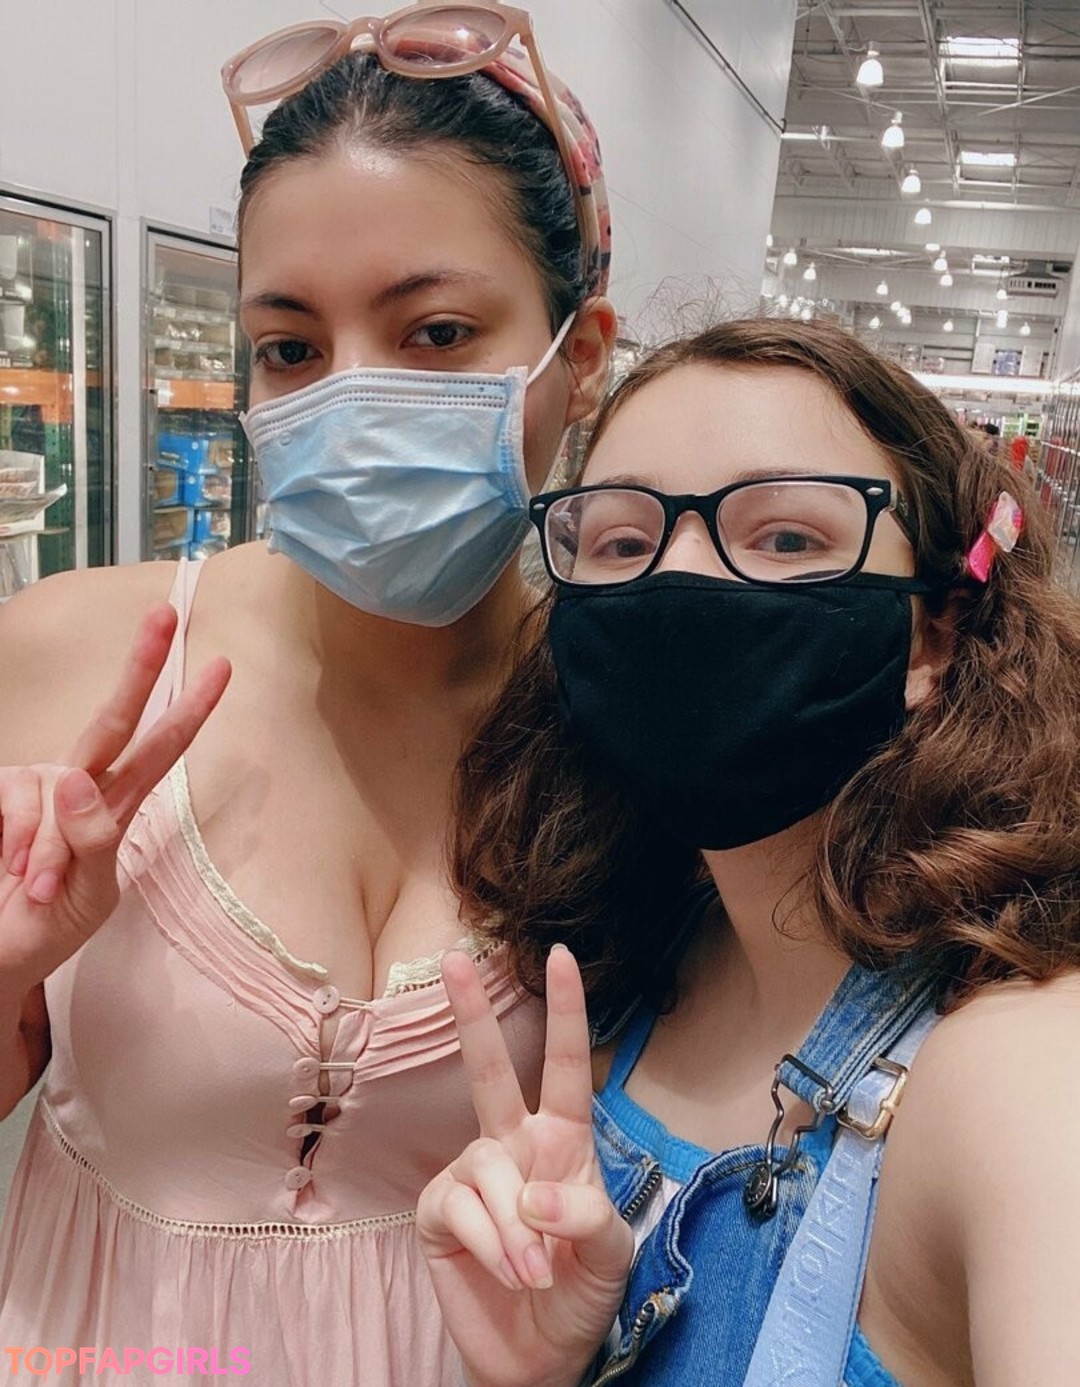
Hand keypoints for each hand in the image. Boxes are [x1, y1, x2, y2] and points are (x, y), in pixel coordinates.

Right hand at [0, 603, 229, 989]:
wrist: (2, 954)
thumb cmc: (52, 925)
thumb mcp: (94, 895)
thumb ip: (94, 840)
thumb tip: (74, 779)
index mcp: (117, 806)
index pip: (162, 749)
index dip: (191, 708)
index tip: (222, 666)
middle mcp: (81, 783)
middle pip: (116, 718)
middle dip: (141, 665)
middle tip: (166, 613)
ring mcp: (38, 786)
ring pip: (56, 787)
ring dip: (48, 849)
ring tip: (39, 889)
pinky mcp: (2, 793)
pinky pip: (21, 802)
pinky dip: (22, 845)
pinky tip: (15, 873)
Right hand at [417, 945, 632, 1386]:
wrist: (539, 1358)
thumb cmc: (581, 1295)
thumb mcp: (611, 1256)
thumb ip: (588, 1217)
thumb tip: (535, 1193)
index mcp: (564, 1141)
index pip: (567, 1067)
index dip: (565, 1011)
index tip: (562, 956)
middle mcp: (514, 1145)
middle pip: (491, 1072)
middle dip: (470, 1015)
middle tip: (453, 958)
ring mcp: (473, 1176)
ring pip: (489, 1172)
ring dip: (519, 1232)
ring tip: (538, 1272)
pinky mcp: (440, 1212)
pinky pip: (461, 1209)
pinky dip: (492, 1245)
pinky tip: (507, 1270)